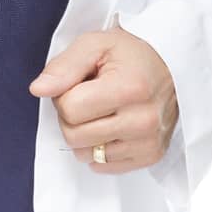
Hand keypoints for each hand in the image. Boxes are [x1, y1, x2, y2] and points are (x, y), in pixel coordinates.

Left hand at [28, 27, 179, 172]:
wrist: (172, 66)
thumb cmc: (132, 53)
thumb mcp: (96, 44)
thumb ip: (64, 67)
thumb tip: (38, 89)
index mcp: (129, 89)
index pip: (69, 110)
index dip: (64, 96)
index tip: (79, 84)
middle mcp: (143, 120)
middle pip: (74, 137)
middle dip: (71, 116)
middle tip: (88, 97)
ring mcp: (148, 142)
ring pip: (86, 155)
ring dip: (84, 134)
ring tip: (102, 110)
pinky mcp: (151, 156)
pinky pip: (104, 166)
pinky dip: (100, 148)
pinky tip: (112, 126)